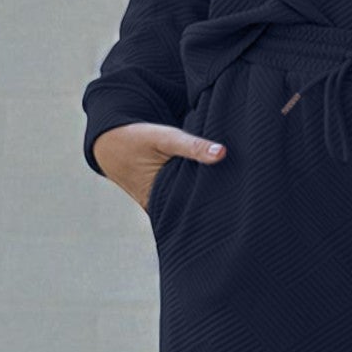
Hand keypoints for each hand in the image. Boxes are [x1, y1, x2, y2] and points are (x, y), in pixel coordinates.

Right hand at [94, 121, 226, 212]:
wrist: (110, 141)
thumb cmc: (138, 139)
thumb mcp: (165, 138)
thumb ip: (193, 146)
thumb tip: (222, 153)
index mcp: (157, 200)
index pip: (194, 212)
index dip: (215, 210)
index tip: (239, 206)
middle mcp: (157, 209)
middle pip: (192, 214)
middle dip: (213, 210)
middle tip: (241, 205)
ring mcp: (158, 207)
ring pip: (187, 209)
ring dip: (204, 204)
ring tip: (233, 202)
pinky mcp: (160, 200)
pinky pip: (182, 203)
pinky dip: (195, 198)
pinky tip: (215, 194)